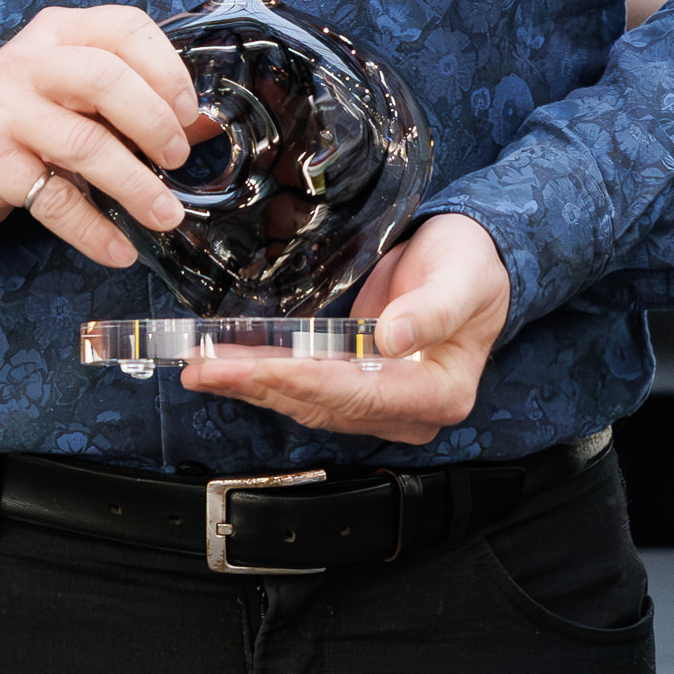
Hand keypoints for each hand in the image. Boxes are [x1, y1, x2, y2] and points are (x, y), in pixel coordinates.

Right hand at [0, 7, 205, 266]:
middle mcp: (29, 63)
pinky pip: (54, 199)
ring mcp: (4, 111)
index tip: (189, 113)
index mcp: (60, 32)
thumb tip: (204, 127)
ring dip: (135, 185)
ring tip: (164, 215)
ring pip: (84, 144)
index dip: (167, 70)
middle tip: (176, 160)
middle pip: (105, 79)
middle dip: (154, 122)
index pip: (124, 28)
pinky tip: (119, 250)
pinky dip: (94, 230)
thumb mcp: (73, 93)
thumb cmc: (23, 117)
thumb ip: (132, 99)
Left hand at [179, 214, 511, 444]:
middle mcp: (407, 410)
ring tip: (202, 368)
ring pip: (306, 403)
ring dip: (253, 386)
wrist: (471, 263)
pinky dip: (264, 378)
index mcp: (440, 393)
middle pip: (324, 406)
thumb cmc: (472, 269)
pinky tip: (227, 366)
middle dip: (261, 387)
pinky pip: (304, 389)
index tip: (262, 370)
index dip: (307, 383)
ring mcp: (379, 403)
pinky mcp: (356, 387)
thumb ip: (431, 311)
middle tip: (206, 370)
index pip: (362, 395)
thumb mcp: (461, 279)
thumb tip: (393, 339)